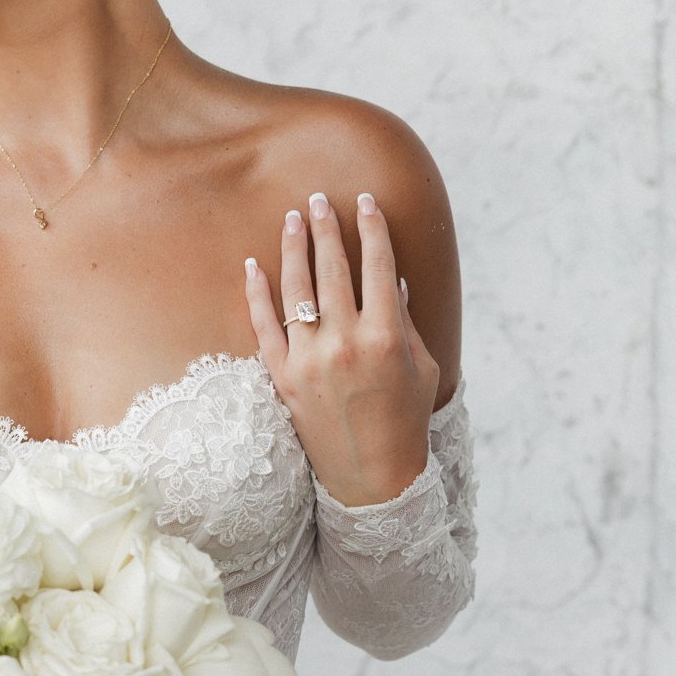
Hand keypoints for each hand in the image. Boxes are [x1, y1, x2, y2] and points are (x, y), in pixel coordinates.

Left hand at [243, 190, 440, 506]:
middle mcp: (345, 342)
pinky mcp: (282, 376)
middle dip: (327, 227)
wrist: (371, 477)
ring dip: (294, 247)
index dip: (371, 229)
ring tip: (293, 219)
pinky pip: (264, 324)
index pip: (377, 266)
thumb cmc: (404, 420)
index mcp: (385, 336)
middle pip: (333, 268)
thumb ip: (404, 321)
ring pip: (296, 288)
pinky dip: (256, 292)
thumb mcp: (421, 368)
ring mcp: (309, 358)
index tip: (365, 202)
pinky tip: (254, 264)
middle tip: (319, 198)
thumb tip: (391, 280)